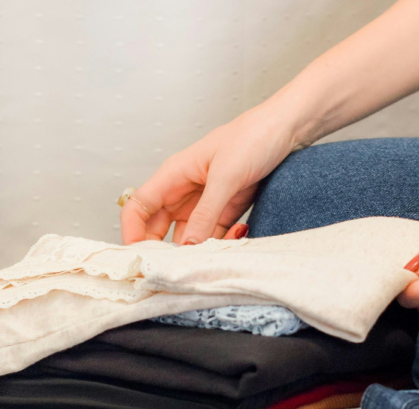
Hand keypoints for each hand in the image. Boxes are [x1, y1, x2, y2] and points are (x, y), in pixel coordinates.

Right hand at [120, 104, 302, 244]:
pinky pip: (213, 236)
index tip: (140, 258)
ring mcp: (204, 202)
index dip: (132, 233)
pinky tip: (238, 234)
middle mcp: (183, 191)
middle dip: (166, 250)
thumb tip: (187, 246)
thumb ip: (206, 212)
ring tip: (219, 250)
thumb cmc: (253, 136)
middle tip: (180, 269)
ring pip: (188, 237)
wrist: (287, 129)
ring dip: (200, 249)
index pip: (137, 207)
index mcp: (173, 175)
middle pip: (158, 228)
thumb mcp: (226, 176)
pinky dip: (222, 242)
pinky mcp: (225, 210)